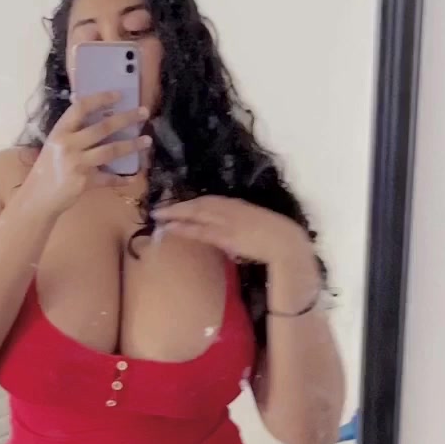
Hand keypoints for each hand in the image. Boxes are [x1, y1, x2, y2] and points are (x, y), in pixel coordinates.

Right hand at [26, 92, 150, 215]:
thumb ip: (72, 131)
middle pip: (103, 127)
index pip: (81, 108)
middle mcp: (68, 145)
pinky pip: (108, 179)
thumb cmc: (47, 168)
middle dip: (126, 118)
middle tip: (144, 113)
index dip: (101, 99)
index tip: (119, 95)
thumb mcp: (55, 145)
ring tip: (147, 140)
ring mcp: (77, 164)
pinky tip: (133, 177)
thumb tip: (89, 110)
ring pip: (110, 151)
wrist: (38, 197)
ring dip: (131, 145)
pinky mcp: (85, 182)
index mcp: (60, 132)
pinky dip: (122, 179)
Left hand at [152, 196, 307, 265]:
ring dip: (175, 214)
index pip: (209, 201)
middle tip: (158, 208)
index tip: (177, 204)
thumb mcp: (256, 229)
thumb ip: (240, 231)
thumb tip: (230, 243)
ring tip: (158, 216)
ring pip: (195, 214)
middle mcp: (230, 209)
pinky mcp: (225, 235)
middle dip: (178, 205)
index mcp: (238, 205)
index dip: (192, 202)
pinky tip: (170, 229)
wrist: (286, 242)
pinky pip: (199, 230)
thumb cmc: (277, 238)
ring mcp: (226, 221)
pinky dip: (183, 228)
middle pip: (199, 204)